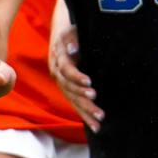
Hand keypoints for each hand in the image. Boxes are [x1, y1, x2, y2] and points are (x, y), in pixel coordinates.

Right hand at [49, 13, 101, 131]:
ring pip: (73, 100)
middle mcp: (58, 74)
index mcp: (59, 59)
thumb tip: (72, 48)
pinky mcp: (68, 92)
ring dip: (86, 111)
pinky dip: (86, 116)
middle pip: (70, 90)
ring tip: (100, 120)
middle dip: (84, 100)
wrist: (64, 36)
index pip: (66, 70)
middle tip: (99, 109)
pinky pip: (76, 105)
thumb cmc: (72, 32)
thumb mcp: (71, 30)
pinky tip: (95, 127)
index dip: (76, 77)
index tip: (89, 83)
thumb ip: (71, 37)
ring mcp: (62, 84)